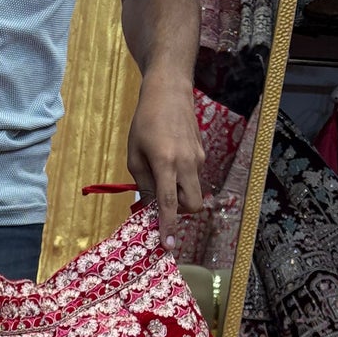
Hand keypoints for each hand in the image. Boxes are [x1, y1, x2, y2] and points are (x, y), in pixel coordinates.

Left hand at [126, 72, 204, 252]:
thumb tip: (151, 206)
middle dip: (181, 213)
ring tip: (162, 175)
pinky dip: (183, 180)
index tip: (169, 245)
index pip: (169, 202)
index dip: (168, 225)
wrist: (170, 91)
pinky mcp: (202, 153)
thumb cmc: (145, 121)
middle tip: (163, 204)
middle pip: (192, 204)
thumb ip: (144, 182)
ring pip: (194, 191)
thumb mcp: (135, 154)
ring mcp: (198, 158)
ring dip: (180, 194)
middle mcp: (187, 163)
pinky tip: (170, 161)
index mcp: (166, 163)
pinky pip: (193, 177)